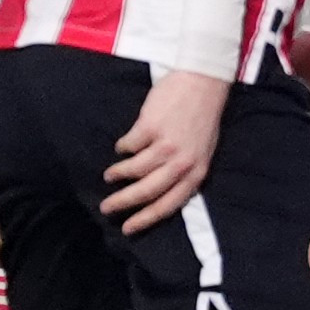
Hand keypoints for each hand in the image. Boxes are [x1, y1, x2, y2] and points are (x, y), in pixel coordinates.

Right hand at [106, 69, 232, 232]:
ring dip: (118, 174)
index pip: (169, 204)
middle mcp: (181, 162)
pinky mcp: (149, 127)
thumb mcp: (203, 150)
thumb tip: (162, 193)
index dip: (146, 219)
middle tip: (106, 208)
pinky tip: (122, 147)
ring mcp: (165, 144)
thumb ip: (186, 172)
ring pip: (133, 170)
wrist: (203, 81)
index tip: (128, 228)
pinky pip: (129, 146)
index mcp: (196, 172)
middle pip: (147, 191)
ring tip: (110, 176)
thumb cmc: (203, 116)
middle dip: (123, 203)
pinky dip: (123, 148)